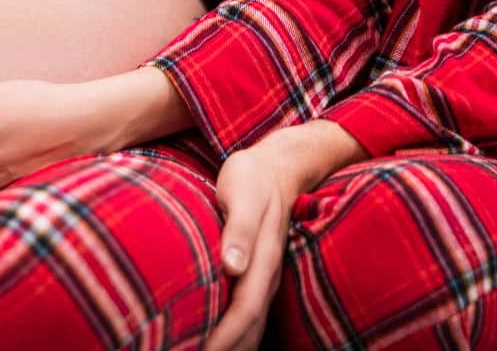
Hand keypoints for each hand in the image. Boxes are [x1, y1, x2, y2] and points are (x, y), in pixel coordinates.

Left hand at [202, 121, 365, 350]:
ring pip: (252, 324)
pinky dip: (236, 332)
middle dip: (228, 349)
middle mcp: (267, 274)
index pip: (245, 311)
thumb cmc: (253, 176)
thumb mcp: (243, 194)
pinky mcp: (257, 271)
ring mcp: (265, 275)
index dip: (225, 337)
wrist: (277, 164)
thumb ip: (239, 230)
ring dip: (234, 345)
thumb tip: (233, 267)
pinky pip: (248, 311)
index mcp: (263, 260)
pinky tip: (218, 339)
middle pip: (250, 327)